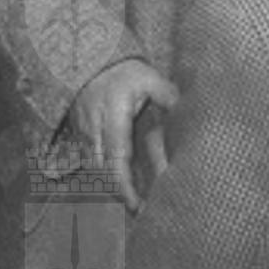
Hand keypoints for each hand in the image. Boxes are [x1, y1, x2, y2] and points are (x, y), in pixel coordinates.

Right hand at [69, 59, 178, 211]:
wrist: (90, 56)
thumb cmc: (123, 69)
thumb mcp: (149, 78)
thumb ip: (168, 97)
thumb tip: (193, 117)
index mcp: (112, 117)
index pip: (116, 158)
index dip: (124, 186)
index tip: (137, 206)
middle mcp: (93, 126)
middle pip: (100, 169)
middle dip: (116, 193)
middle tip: (138, 212)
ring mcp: (81, 128)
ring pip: (90, 166)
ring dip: (105, 186)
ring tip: (126, 203)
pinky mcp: (75, 129)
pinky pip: (82, 158)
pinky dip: (95, 175)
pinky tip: (107, 186)